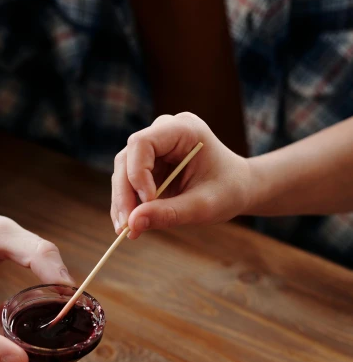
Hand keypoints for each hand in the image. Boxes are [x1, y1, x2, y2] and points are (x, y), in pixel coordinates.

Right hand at [111, 112, 252, 238]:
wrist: (238, 187)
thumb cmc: (229, 191)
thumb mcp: (204, 206)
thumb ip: (170, 213)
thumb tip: (132, 224)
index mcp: (183, 130)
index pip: (142, 143)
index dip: (137, 173)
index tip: (148, 202)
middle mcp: (163, 133)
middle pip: (127, 159)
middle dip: (125, 194)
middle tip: (127, 227)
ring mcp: (154, 148)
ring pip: (123, 172)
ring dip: (122, 202)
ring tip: (128, 230)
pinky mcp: (148, 165)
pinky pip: (128, 184)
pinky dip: (128, 205)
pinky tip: (131, 226)